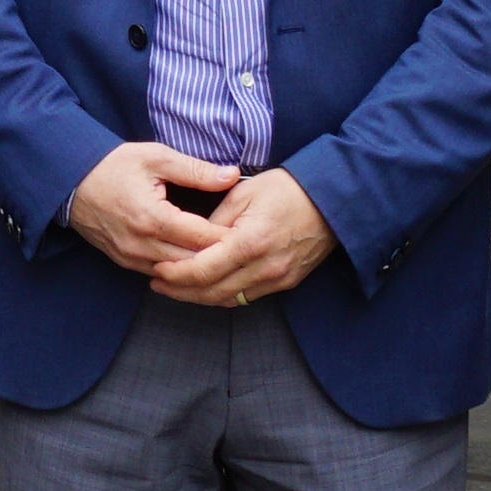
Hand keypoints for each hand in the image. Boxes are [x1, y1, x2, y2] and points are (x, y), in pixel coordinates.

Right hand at [62, 140, 243, 276]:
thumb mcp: (155, 157)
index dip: (229, 236)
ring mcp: (131, 257)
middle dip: (219, 256)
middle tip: (244, 247)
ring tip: (225, 257)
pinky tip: (196, 261)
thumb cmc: (112, 166)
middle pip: (193, 263)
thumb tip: (231, 175)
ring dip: (200, 267)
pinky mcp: (124, 262)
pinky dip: (180, 271)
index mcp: (152, 217)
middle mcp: (142, 244)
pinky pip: (159, 274)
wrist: (69, 181)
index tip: (249, 230)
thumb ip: (195, 170)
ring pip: (177, 274)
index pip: (202, 238)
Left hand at [146, 165, 334, 307]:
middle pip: (212, 292)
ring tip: (175, 288)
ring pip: (228, 300)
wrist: (334, 200)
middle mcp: (264, 267)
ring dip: (199, 297)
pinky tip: (207, 287)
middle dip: (180, 291)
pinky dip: (223, 295)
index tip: (157, 269)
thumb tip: (192, 240)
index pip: (202, 270)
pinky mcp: (286, 283)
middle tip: (158, 284)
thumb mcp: (244, 194)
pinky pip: (247, 297)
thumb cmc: (288, 189)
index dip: (175, 274)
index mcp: (250, 242)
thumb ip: (215, 221)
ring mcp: (277, 279)